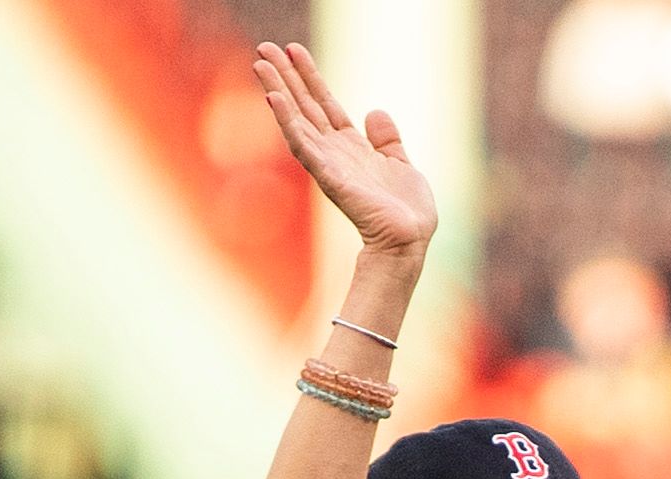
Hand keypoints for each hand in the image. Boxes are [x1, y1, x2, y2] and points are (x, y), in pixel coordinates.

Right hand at [249, 42, 436, 255]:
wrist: (408, 240)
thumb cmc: (406, 211)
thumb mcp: (400, 162)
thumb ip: (386, 138)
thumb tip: (375, 111)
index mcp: (351, 147)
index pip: (324, 104)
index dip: (310, 76)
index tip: (293, 50)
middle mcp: (334, 152)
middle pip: (304, 105)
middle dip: (285, 76)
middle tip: (264, 47)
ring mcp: (328, 163)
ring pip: (296, 119)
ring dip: (277, 90)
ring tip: (261, 62)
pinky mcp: (327, 176)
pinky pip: (302, 145)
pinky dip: (287, 121)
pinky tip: (274, 98)